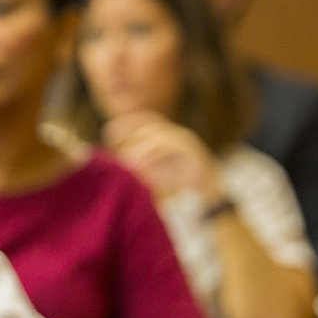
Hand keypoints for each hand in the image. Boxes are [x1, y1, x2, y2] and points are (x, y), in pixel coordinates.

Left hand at [102, 111, 222, 200]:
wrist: (209, 196)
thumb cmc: (181, 183)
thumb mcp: (155, 172)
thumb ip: (141, 164)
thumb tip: (121, 162)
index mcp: (169, 137)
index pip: (146, 121)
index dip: (126, 123)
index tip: (108, 133)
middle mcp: (178, 135)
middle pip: (150, 124)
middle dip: (129, 129)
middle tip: (111, 140)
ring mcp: (186, 141)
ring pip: (158, 136)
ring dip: (139, 147)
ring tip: (126, 161)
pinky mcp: (192, 150)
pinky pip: (169, 146)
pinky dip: (152, 155)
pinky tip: (140, 165)